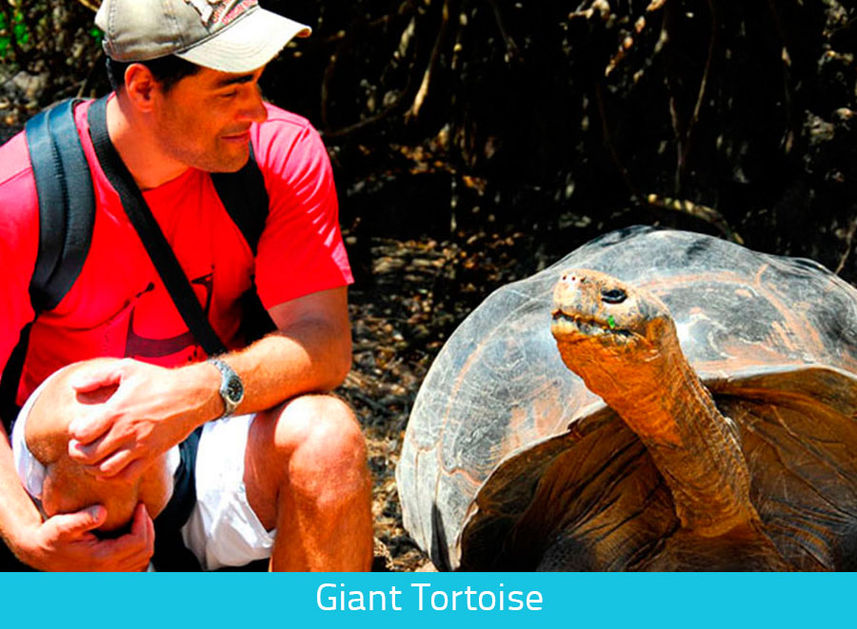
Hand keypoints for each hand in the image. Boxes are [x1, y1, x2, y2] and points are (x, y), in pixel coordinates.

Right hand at [15, 503, 153, 571]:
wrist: (40, 554)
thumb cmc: (51, 536)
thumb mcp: (62, 525)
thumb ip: (82, 518)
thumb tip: (103, 512)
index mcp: (101, 559)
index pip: (138, 541)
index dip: (143, 521)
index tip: (140, 505)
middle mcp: (108, 572)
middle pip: (144, 551)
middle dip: (147, 528)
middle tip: (142, 510)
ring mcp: (109, 577)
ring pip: (143, 560)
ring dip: (146, 538)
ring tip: (140, 520)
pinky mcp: (109, 577)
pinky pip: (136, 567)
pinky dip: (140, 551)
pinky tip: (134, 534)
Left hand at [66, 359, 211, 479]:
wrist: (192, 395)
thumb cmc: (159, 380)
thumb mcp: (127, 369)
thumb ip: (97, 376)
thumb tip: (74, 386)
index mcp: (116, 411)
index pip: (80, 434)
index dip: (74, 433)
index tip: (79, 428)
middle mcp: (126, 432)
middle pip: (88, 456)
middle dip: (77, 454)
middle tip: (79, 447)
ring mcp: (140, 446)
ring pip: (105, 470)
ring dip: (92, 468)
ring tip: (92, 459)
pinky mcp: (152, 455)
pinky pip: (127, 476)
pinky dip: (112, 477)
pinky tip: (108, 468)